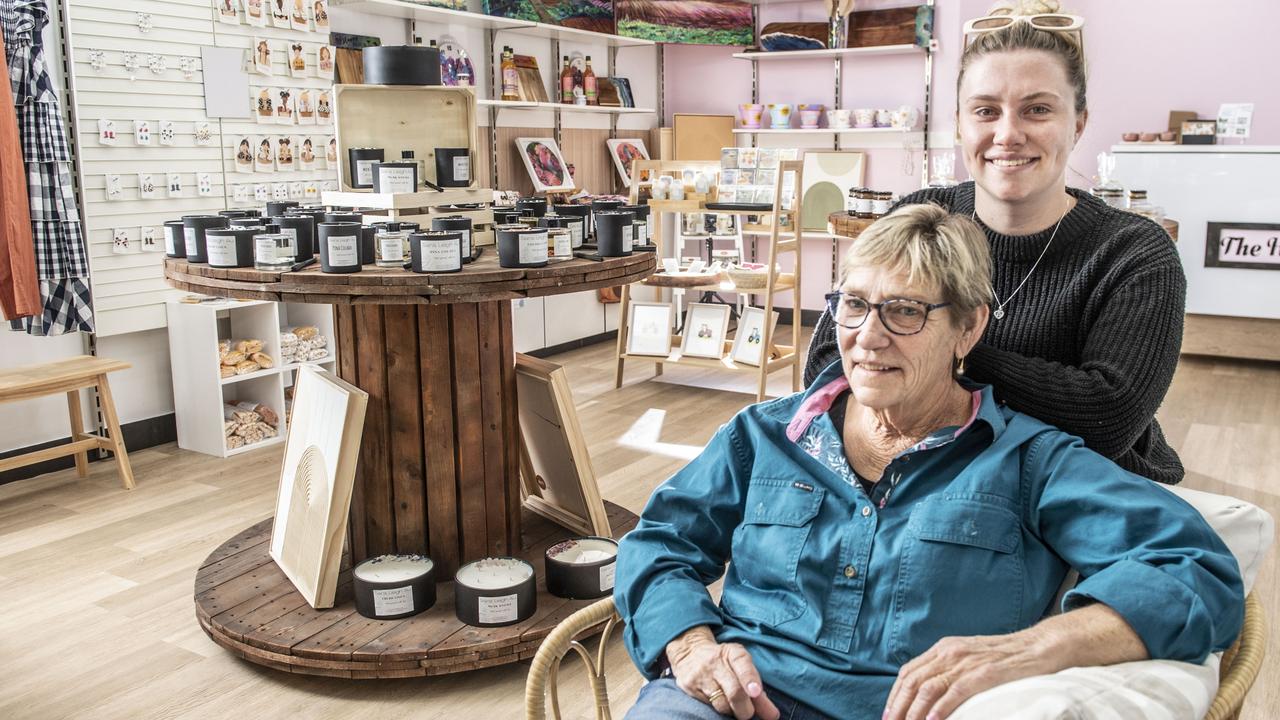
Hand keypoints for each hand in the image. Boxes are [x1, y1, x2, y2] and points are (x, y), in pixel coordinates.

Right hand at [665, 627, 779, 719]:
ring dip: (733, 711)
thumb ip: (757, 687)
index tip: (756, 693)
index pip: (742, 664)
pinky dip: (719, 710)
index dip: (750, 679)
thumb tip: (771, 714)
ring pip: (721, 704)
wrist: (689, 652)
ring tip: (734, 707)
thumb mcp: (740, 665)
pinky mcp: (689, 687)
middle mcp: (715, 662)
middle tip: (749, 713)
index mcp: (732, 653)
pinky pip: (709, 706)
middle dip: (746, 709)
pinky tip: (721, 702)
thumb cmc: (723, 662)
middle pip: (734, 691)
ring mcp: (701, 675)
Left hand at [883, 632, 1059, 719]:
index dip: (895, 694)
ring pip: (927, 688)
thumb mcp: (969, 655)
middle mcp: (949, 652)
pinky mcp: (982, 674)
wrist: (1038, 646)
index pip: (909, 671)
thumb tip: (927, 690)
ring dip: (913, 711)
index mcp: (944, 647)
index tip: (889, 712)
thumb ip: (949, 667)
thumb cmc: (1005, 656)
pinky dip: (939, 710)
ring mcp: (965, 662)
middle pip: (913, 681)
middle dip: (898, 705)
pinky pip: (953, 693)